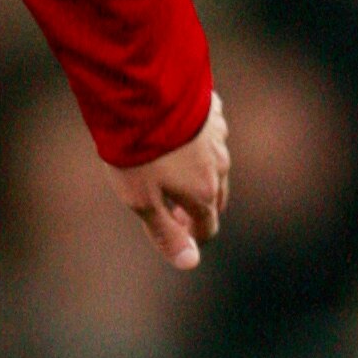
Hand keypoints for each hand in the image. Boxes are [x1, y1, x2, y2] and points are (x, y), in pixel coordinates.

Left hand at [107, 92, 228, 270]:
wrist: (143, 94)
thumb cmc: (138, 152)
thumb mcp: (143, 201)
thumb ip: (166, 234)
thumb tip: (190, 263)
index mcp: (204, 193)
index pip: (208, 226)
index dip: (192, 234)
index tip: (177, 231)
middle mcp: (219, 166)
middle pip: (215, 197)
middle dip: (198, 207)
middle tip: (173, 208)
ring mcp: (218, 137)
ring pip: (214, 164)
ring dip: (198, 173)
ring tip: (172, 170)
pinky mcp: (212, 111)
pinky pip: (209, 133)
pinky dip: (197, 140)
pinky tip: (177, 134)